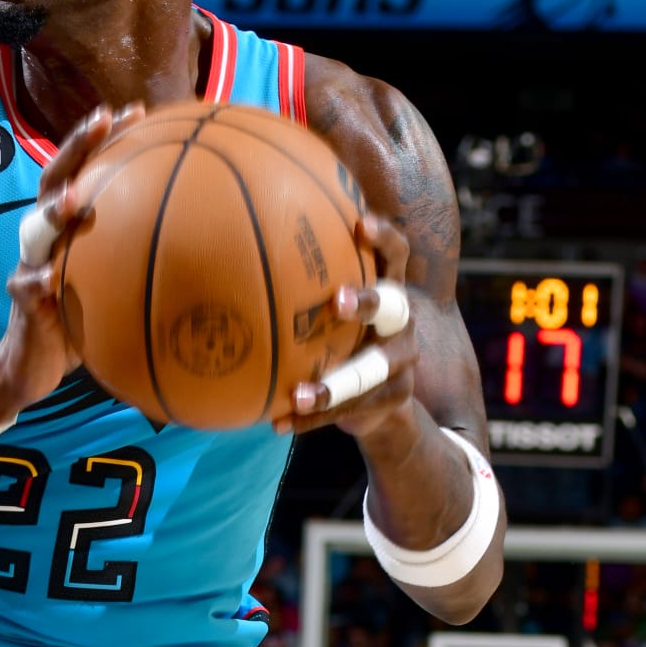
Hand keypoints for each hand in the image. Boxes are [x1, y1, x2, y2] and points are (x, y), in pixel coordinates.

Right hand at [0, 106, 141, 425]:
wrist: (32, 365)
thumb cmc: (86, 325)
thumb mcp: (121, 291)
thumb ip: (148, 265)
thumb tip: (211, 251)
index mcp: (73, 228)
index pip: (89, 171)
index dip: (108, 140)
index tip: (140, 110)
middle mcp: (49, 236)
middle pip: (57, 179)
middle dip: (78, 146)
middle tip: (103, 119)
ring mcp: (30, 262)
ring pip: (35, 227)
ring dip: (53, 211)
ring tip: (72, 201)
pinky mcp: (21, 298)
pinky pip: (26, 285)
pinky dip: (36, 281)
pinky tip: (48, 282)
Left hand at [281, 212, 418, 446]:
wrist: (378, 400)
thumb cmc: (342, 337)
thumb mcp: (332, 309)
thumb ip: (306, 281)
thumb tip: (243, 242)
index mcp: (389, 289)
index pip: (396, 254)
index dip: (384, 238)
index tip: (359, 224)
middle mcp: (402, 321)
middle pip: (394, 306)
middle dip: (369, 302)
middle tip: (339, 301)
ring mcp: (402, 362)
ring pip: (371, 372)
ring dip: (335, 384)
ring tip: (300, 395)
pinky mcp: (394, 398)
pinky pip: (350, 410)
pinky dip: (311, 418)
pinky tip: (277, 423)